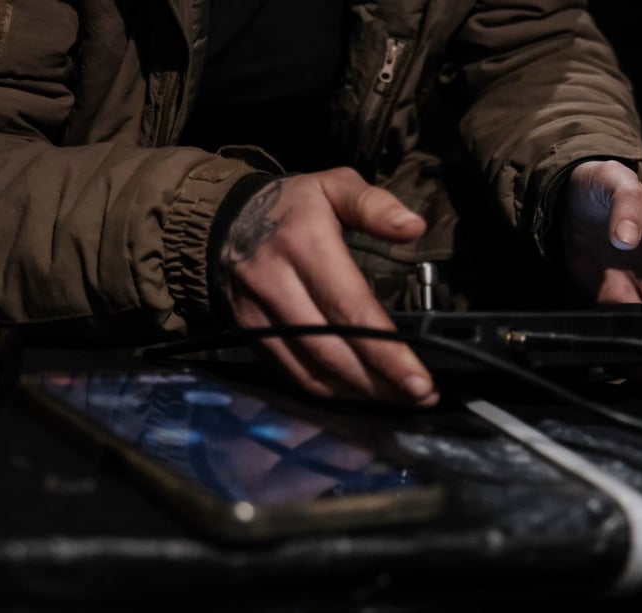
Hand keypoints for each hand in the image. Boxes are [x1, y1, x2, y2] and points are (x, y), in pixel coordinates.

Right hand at [217, 167, 438, 406]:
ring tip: (399, 398)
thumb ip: (374, 205)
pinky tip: (361, 392)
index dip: (387, 351)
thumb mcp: (333, 186)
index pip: (351, 309)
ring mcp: (258, 315)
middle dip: (381, 381)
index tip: (420, 379)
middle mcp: (277, 283)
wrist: (220, 219)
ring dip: (359, 393)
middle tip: (421, 395)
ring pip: (313, 371)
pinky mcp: (251, 336)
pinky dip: (329, 391)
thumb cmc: (291, 205)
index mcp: (304, 244)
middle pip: (333, 350)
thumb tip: (414, 227)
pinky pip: (293, 375)